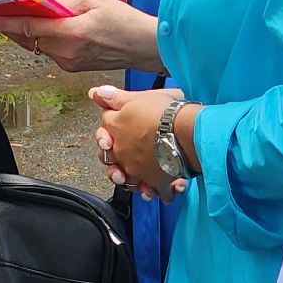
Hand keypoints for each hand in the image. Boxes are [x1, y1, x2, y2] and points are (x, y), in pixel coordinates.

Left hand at [0, 0, 161, 73]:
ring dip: (25, 32)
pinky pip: (49, 50)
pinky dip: (41, 38)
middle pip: (27, 38)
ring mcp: (69, 63)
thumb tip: (38, 1)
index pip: (28, 27)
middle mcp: (66, 53)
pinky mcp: (72, 67)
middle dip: (9, 26)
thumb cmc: (125, 21)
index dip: (3, 22)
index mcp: (71, 34)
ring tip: (15, 16)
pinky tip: (40, 26)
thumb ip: (63, 2)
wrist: (145, 47)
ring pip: (37, 45)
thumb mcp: (94, 1)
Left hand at [91, 85, 189, 200]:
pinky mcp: (152, 180)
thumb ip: (117, 97)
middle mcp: (121, 150)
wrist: (188, 131)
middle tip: (124, 150)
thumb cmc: (167, 111)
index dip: (110, 125)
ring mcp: (135, 167)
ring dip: (128, 177)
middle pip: (109, 155)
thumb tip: (95, 93)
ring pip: (124, 176)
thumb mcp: (141, 97)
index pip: (105, 126)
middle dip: (113, 155)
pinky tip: (155, 185)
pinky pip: (148, 189)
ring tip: (137, 174)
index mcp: (116, 127)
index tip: (116, 125)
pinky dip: (151, 189)